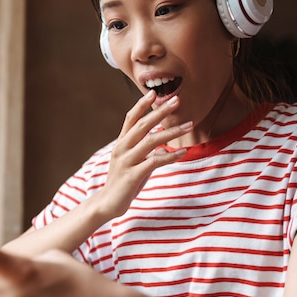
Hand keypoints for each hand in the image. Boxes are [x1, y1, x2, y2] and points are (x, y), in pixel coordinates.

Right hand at [99, 90, 191, 217]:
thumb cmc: (122, 182)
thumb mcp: (133, 163)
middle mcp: (122, 148)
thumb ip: (146, 153)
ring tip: (189, 125)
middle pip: (143, 125)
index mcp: (121, 143)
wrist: (107, 204)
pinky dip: (170, 156)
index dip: (142, 105)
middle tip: (177, 100)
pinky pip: (154, 162)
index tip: (155, 92)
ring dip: (172, 132)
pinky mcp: (132, 175)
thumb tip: (164, 149)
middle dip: (161, 111)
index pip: (131, 118)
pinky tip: (182, 152)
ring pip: (151, 140)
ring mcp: (126, 161)